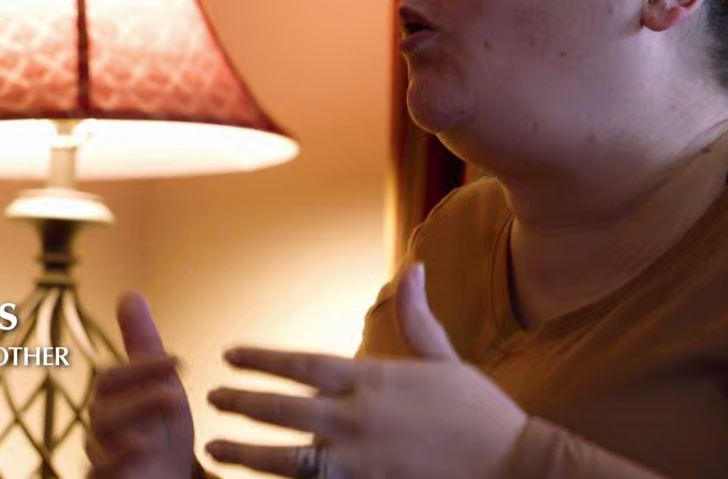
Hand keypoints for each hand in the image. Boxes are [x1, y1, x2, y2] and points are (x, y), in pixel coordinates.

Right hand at [86, 293, 196, 478]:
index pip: (111, 378)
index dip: (143, 367)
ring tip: (165, 417)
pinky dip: (114, 463)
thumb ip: (143, 348)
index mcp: (109, 404)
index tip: (181, 361)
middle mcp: (98, 432)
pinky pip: (95, 474)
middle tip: (175, 394)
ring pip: (98, 442)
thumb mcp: (159, 389)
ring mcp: (100, 459)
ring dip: (133, 426)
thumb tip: (128, 293)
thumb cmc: (160, 439)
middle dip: (140, 398)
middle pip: (103, 409)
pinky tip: (141, 450)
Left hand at [204, 264, 528, 478]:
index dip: (260, 359)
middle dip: (243, 402)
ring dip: (246, 453)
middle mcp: (359, 419)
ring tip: (215, 448)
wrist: (515, 468)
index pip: (301, 364)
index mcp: (374, 380)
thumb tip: (413, 268)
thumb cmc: (480, 413)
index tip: (228, 355)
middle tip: (212, 398)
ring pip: (287, 458)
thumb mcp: (444, 359)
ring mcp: (361, 463)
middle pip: (284, 409)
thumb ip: (416, 318)